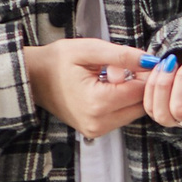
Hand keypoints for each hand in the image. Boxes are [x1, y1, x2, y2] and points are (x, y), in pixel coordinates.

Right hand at [24, 38, 147, 138]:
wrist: (31, 78)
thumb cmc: (56, 61)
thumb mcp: (89, 50)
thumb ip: (122, 56)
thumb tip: (150, 61)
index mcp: (97, 103)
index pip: (141, 91)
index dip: (146, 74)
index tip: (139, 61)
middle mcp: (98, 122)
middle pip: (141, 105)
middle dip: (139, 85)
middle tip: (124, 68)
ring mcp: (96, 130)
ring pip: (134, 113)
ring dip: (131, 95)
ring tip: (112, 77)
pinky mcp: (94, 131)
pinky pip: (122, 117)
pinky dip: (122, 103)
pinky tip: (108, 88)